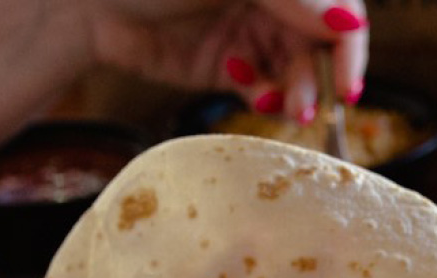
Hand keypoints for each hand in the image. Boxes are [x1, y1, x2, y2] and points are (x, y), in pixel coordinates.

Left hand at [84, 0, 367, 120]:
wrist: (85, 2)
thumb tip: (351, 21)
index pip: (336, 8)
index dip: (349, 44)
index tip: (348, 82)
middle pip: (320, 44)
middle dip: (317, 76)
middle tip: (306, 105)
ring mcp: (249, 31)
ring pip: (295, 71)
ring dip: (295, 93)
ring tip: (280, 107)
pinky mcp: (228, 66)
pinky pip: (265, 89)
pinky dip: (267, 98)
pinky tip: (253, 96)